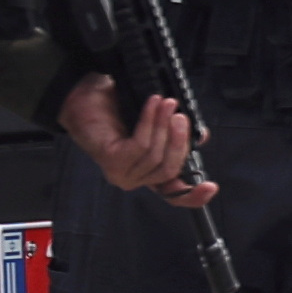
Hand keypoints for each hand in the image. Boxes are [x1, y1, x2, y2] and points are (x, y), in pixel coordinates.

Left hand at [55, 73, 211, 204]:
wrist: (81, 96)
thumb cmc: (115, 108)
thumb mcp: (155, 121)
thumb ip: (176, 132)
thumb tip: (200, 137)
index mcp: (147, 172)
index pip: (172, 193)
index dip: (193, 195)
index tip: (210, 187)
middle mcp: (135, 177)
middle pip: (170, 170)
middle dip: (180, 140)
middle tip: (180, 114)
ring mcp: (122, 173)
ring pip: (156, 156)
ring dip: (164, 124)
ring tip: (166, 103)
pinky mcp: (113, 162)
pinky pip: (141, 145)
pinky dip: (150, 122)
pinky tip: (152, 105)